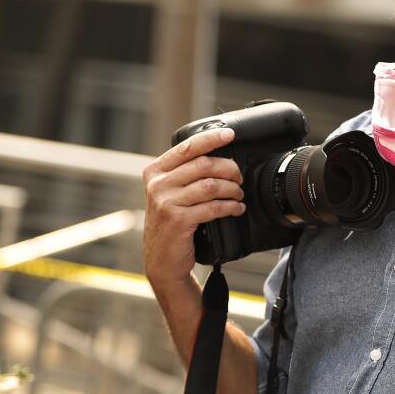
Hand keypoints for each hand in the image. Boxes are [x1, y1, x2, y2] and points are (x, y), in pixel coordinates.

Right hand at [142, 128, 244, 287]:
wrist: (162, 259)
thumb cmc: (171, 223)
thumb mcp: (169, 193)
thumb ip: (184, 173)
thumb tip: (217, 153)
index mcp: (155, 171)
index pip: (187, 147)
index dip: (211, 138)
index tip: (230, 134)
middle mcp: (158, 184)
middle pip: (204, 164)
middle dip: (229, 168)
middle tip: (239, 177)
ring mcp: (166, 202)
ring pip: (211, 185)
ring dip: (232, 189)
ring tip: (239, 194)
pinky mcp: (178, 220)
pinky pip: (213, 207)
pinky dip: (231, 206)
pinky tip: (237, 208)